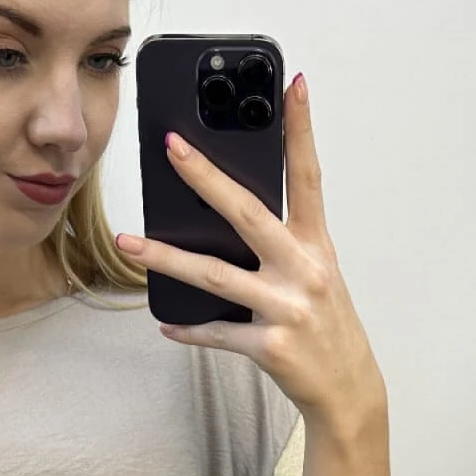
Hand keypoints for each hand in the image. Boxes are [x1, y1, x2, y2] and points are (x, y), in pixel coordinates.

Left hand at [115, 72, 385, 428]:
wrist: (348, 389)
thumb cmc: (325, 325)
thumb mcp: (314, 274)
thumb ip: (280, 243)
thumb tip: (223, 211)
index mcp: (316, 245)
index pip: (308, 176)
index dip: (302, 130)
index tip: (293, 85)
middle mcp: (305, 270)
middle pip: (248, 213)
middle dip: (205, 177)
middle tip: (171, 146)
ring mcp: (288, 308)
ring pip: (215, 275)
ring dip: (165, 258)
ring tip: (128, 244)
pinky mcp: (271, 345)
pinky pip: (218, 332)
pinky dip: (190, 328)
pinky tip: (168, 323)